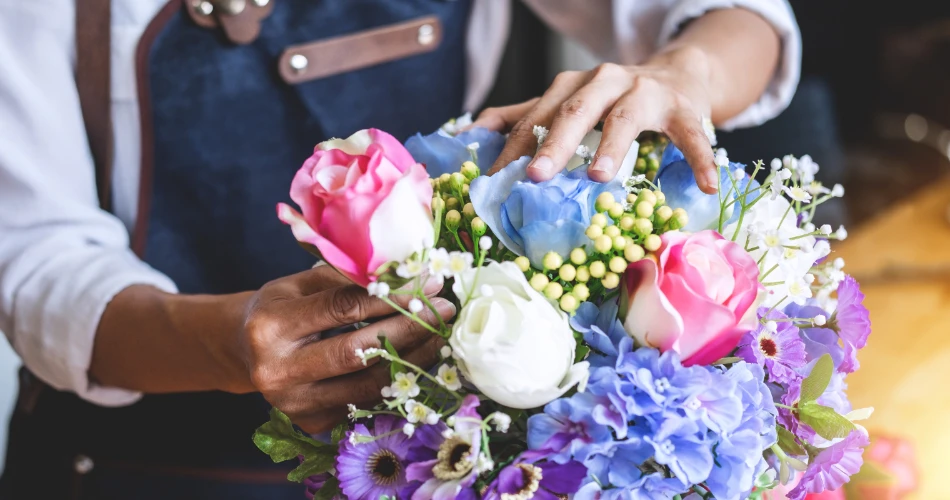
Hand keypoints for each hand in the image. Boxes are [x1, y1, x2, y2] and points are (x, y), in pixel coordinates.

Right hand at [238, 266, 454, 432]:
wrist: (244, 351)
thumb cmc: (280, 308)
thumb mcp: (300, 283)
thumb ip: (346, 279)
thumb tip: (407, 272)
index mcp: (271, 326)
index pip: (343, 308)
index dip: (391, 296)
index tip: (428, 283)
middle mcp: (278, 370)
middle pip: (358, 351)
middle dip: (408, 329)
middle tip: (444, 311)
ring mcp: (294, 403)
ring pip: (367, 384)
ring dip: (412, 359)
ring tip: (441, 335)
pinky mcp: (311, 422)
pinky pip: (365, 401)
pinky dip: (396, 380)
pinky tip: (419, 360)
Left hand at [473, 48, 719, 192]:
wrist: (678, 74)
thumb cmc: (614, 100)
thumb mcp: (568, 102)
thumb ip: (524, 115)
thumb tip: (471, 131)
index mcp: (572, 85)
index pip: (537, 116)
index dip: (514, 147)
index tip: (492, 180)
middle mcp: (605, 82)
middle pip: (575, 111)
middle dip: (553, 142)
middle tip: (535, 176)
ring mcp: (646, 92)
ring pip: (625, 117)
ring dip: (612, 147)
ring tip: (599, 177)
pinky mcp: (684, 108)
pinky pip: (691, 134)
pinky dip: (699, 158)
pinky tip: (706, 185)